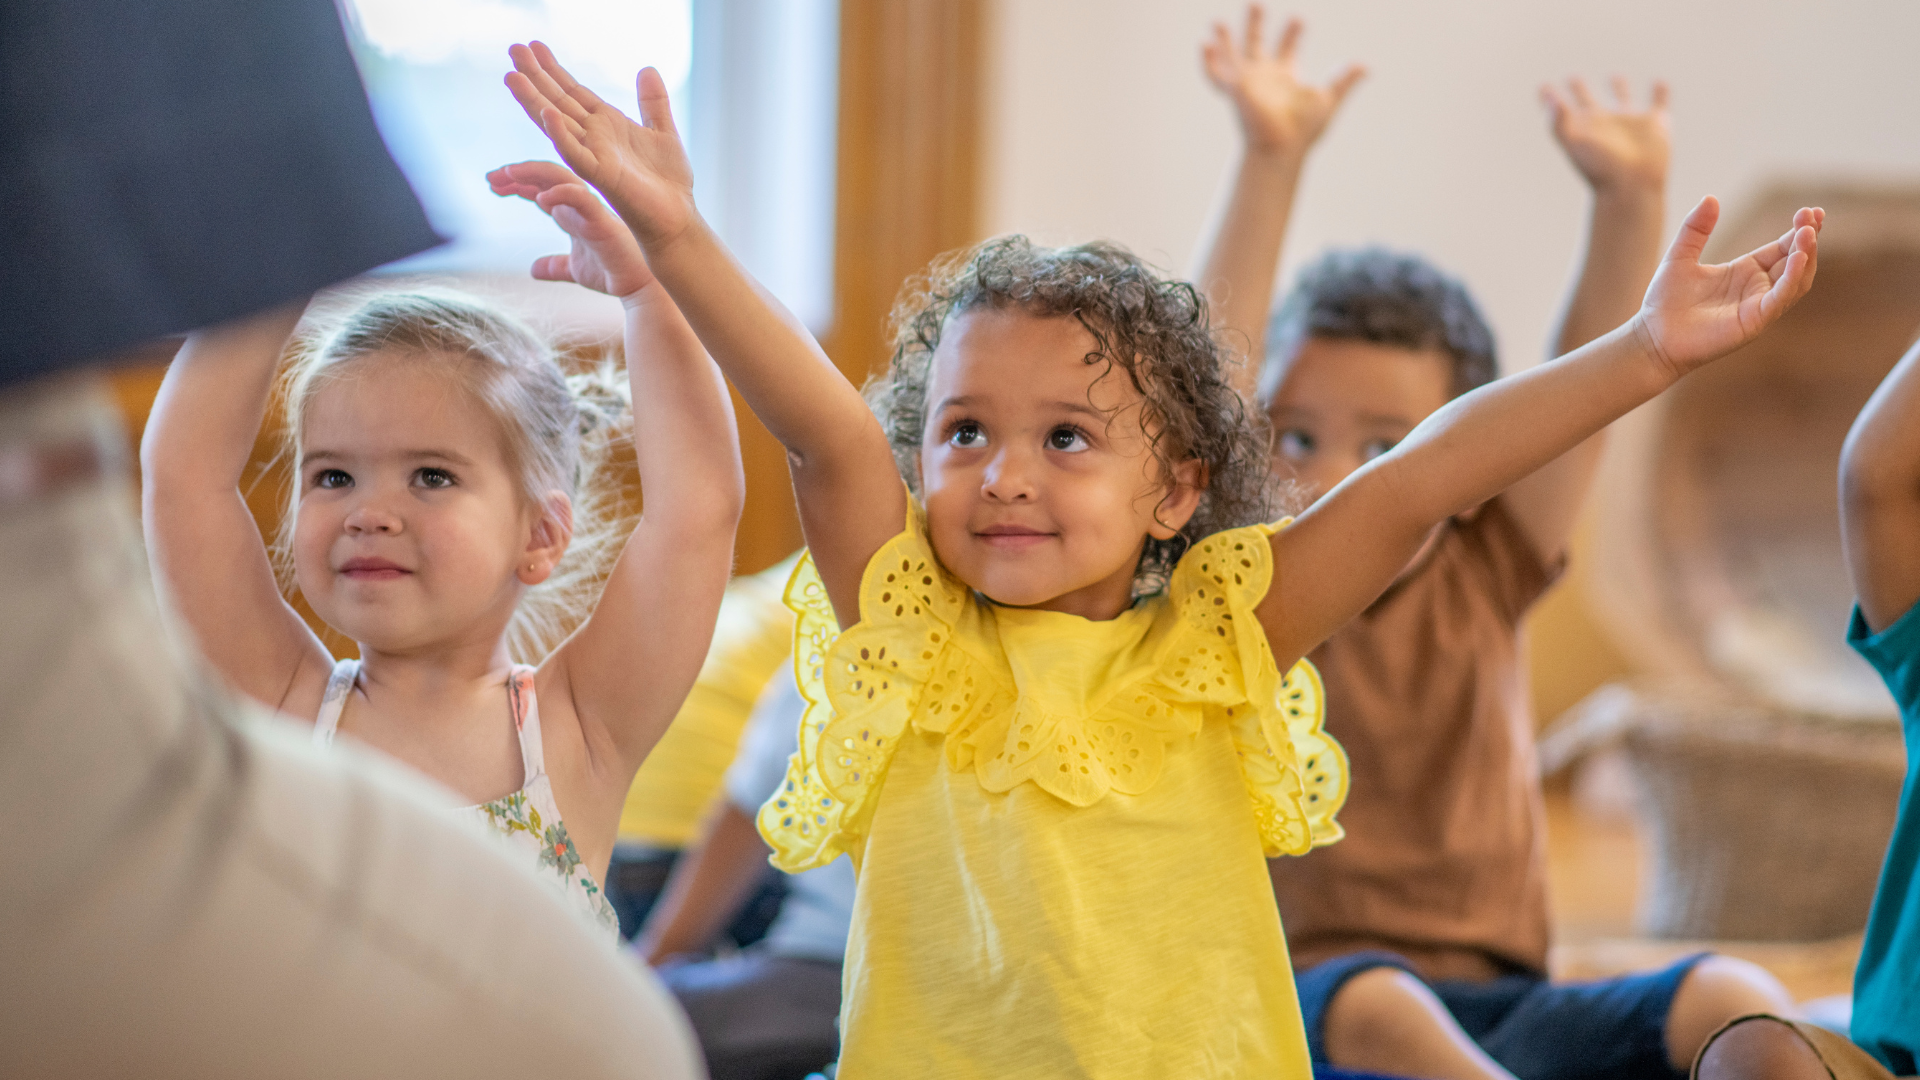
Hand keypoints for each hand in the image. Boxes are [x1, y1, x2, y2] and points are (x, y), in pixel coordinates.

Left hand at [488, 159, 656, 300]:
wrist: (640, 288)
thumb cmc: (612, 274)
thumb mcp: (574, 269)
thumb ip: (554, 265)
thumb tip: (534, 269)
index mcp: (572, 212)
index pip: (540, 188)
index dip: (516, 184)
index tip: (492, 184)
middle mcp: (580, 204)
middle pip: (545, 176)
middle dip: (517, 173)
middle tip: (491, 177)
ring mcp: (591, 209)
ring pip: (560, 177)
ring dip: (531, 172)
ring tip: (507, 174)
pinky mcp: (601, 220)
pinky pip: (580, 198)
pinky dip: (560, 194)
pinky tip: (540, 199)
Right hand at [504, 42, 695, 249]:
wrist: (678, 217)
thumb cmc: (669, 182)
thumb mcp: (663, 131)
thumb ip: (653, 102)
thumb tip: (647, 68)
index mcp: (606, 125)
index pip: (573, 92)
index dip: (553, 69)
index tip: (533, 46)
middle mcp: (594, 139)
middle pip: (558, 101)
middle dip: (535, 76)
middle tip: (513, 49)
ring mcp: (594, 156)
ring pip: (557, 124)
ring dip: (534, 100)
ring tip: (513, 77)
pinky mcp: (602, 176)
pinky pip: (576, 154)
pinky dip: (561, 134)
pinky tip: (548, 114)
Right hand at [1202, 7, 1363, 157]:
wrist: (1283, 146)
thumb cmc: (1304, 130)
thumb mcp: (1328, 99)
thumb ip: (1343, 80)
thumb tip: (1365, 66)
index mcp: (1285, 77)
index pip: (1288, 49)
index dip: (1292, 33)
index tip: (1298, 19)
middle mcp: (1264, 77)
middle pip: (1257, 45)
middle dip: (1256, 25)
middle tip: (1255, 3)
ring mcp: (1247, 82)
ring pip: (1232, 56)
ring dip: (1224, 40)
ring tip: (1215, 22)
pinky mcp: (1235, 89)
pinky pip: (1216, 74)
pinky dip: (1209, 61)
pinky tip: (1204, 44)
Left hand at [1542, 78, 1669, 196]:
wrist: (1632, 187)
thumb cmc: (1600, 168)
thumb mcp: (1574, 142)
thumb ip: (1557, 120)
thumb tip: (1547, 95)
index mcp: (1581, 127)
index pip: (1561, 109)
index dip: (1551, 98)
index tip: (1542, 87)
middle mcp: (1603, 123)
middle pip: (1589, 101)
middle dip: (1580, 89)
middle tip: (1572, 77)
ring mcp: (1629, 122)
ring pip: (1623, 98)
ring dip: (1619, 88)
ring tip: (1615, 76)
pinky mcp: (1655, 124)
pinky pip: (1659, 102)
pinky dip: (1661, 92)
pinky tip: (1660, 83)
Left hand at [1634, 199, 1822, 378]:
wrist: (1653, 338)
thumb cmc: (1665, 301)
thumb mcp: (1680, 256)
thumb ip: (1695, 229)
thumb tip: (1710, 198)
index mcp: (1745, 271)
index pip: (1782, 247)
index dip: (1799, 231)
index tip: (1811, 211)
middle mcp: (1757, 288)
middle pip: (1796, 261)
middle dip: (1808, 238)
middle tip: (1813, 216)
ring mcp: (1758, 306)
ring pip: (1796, 280)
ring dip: (1806, 256)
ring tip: (1808, 232)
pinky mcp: (1754, 321)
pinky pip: (1780, 298)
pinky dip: (1792, 279)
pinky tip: (1797, 258)